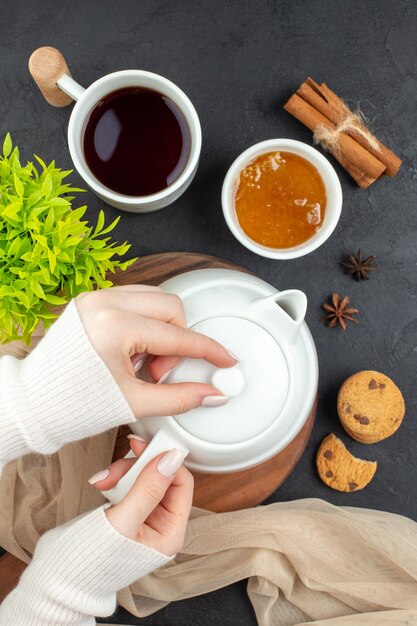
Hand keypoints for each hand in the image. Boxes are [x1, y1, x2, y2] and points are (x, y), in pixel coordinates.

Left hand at [75, 285, 235, 417]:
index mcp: (114, 327)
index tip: (225, 358)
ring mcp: (95, 298)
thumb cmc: (72, 404)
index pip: (177, 336)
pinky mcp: (90, 301)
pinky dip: (143, 323)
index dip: (207, 351)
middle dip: (178, 341)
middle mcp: (104, 303)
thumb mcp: (134, 403)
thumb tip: (213, 393)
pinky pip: (133, 300)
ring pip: (154, 299)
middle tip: (160, 372)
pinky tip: (132, 351)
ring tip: (143, 364)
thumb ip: (180, 397)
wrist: (33, 403)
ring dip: (161, 330)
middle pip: (171, 308)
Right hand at [89, 437, 192, 555]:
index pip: (181, 483)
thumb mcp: (122, 523)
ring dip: (122, 472)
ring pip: (143, 476)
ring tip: (102, 481)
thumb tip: (172, 459)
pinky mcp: (126, 510)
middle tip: (115, 469)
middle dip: (136, 468)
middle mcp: (160, 524)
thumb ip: (147, 489)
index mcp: (170, 532)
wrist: (58, 578)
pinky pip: (128, 483)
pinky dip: (114, 479)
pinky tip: (100, 485)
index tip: (144, 448)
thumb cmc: (90, 563)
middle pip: (161, 476)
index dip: (164, 462)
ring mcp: (143, 517)